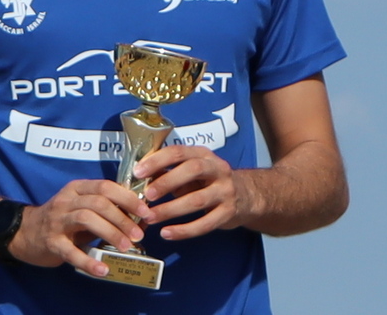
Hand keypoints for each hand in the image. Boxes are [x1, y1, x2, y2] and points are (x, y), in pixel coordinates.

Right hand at [8, 179, 151, 276]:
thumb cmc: (61, 220)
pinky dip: (88, 261)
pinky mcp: (50, 241)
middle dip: (122, 218)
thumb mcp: (82, 208)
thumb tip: (140, 219)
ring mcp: (56, 220)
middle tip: (138, 235)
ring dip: (110, 232)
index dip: (128, 198)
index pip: (105, 186)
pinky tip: (102, 270)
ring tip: (126, 247)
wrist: (24, 232)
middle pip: (98, 202)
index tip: (146, 212)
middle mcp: (66, 200)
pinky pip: (70, 251)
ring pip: (86, 218)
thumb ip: (107, 211)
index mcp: (77, 188)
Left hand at [132, 145, 249, 240]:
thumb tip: (140, 180)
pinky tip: (167, 233)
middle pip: (192, 170)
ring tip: (151, 218)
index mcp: (203, 155)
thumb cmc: (209, 181)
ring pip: (197, 200)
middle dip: (167, 182)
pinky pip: (205, 224)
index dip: (158, 161)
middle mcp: (217, 169)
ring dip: (171, 209)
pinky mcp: (229, 213)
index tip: (138, 172)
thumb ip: (169, 173)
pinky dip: (184, 230)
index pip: (179, 152)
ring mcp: (225, 191)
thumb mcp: (192, 171)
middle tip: (147, 195)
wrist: (247, 195)